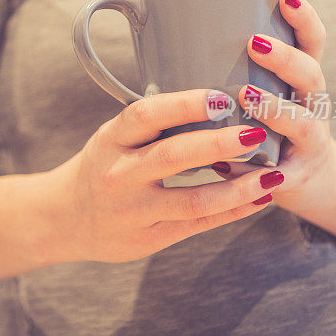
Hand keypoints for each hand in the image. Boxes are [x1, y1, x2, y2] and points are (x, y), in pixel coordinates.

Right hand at [48, 89, 288, 263]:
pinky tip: (259, 198)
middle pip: (174, 157)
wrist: (63, 219)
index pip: (145, 115)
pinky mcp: (148, 238)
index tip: (220, 97)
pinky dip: (232, 211)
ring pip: (192, 200)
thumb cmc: (99, 168)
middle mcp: (119, 175)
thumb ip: (150, 126)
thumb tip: (215, 100)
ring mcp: (134, 211)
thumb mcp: (112, 138)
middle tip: (255, 132)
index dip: (184, 104)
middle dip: (219, 144)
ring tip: (272, 174)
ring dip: (238, 187)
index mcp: (111, 140)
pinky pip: (197, 225)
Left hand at [210, 0, 335, 215]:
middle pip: (311, 76)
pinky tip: (229, 164)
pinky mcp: (297, 177)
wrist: (307, 187)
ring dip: (274, 109)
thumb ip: (232, 73)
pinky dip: (253, 168)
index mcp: (301, 81)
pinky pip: (279, 172)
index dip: (304, 19)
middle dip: (285, 58)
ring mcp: (311, 142)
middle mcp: (313, 107)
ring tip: (247, 96)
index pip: (311, 43)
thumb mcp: (261, 96)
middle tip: (254, 44)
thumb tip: (170, 42)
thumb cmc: (270, 130)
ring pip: (302, 123)